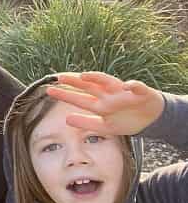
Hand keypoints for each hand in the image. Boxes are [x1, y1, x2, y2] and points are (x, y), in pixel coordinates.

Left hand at [47, 72, 164, 135]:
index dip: (66, 93)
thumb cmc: (126, 120)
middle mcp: (109, 94)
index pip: (80, 96)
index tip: (50, 90)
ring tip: (85, 76)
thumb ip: (87, 123)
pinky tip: (128, 85)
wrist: (151, 119)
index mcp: (100, 102)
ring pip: (109, 82)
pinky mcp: (141, 92)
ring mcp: (124, 92)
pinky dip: (134, 86)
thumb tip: (66, 120)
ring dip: (98, 78)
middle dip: (75, 82)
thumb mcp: (105, 126)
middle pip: (89, 86)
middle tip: (59, 77)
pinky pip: (138, 88)